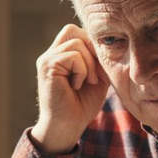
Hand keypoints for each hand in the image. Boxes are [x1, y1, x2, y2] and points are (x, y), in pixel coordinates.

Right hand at [29, 24, 110, 153]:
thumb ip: (99, 59)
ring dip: (89, 64)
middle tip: (95, 73)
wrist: (67, 127)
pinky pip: (73, 56)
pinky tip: (77, 85)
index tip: (98, 68)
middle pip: (73, 30)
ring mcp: (47, 59)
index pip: (76, 32)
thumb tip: (110, 42)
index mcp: (60, 55)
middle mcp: (50, 54)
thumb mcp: (97, 78)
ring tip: (87, 82)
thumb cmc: (81, 106)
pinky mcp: (47, 66)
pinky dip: (82, 71)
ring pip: (76, 42)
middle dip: (90, 49)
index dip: (91, 44)